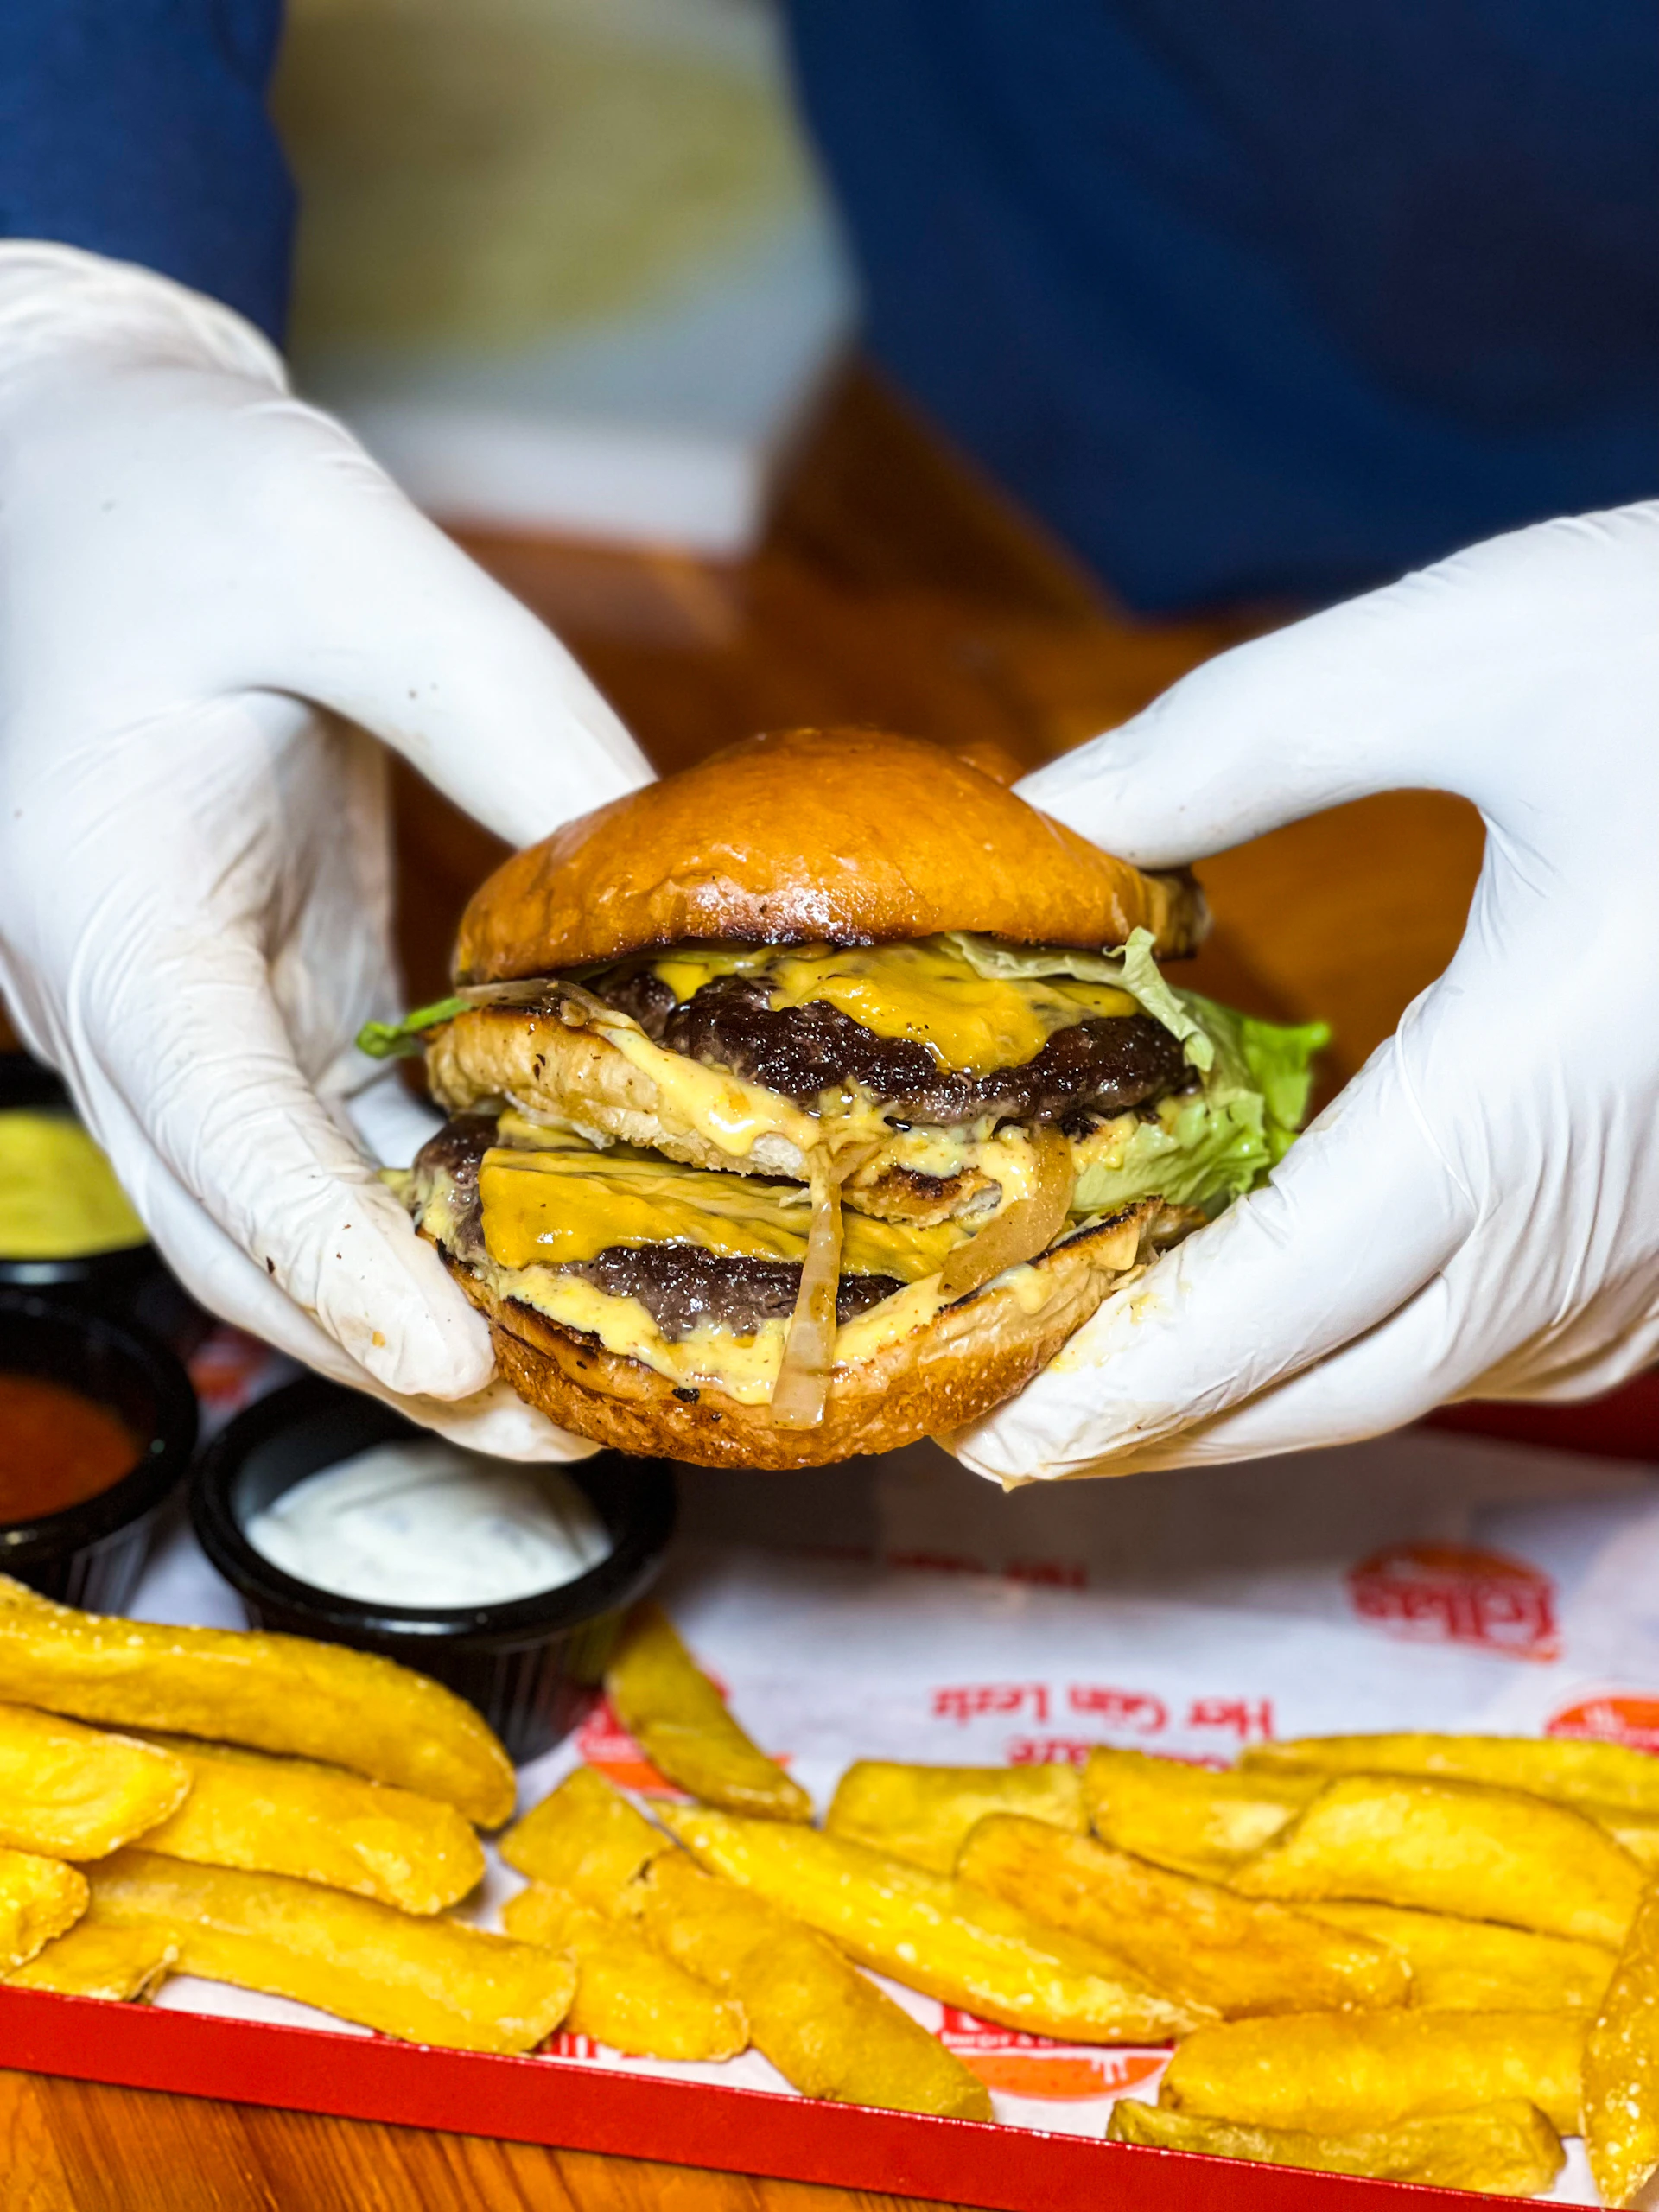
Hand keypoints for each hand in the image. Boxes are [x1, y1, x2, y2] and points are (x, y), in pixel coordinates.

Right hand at [0, 246, 652, 1453]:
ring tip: (580, 1374)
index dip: (334, 1262)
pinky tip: (536, 1238)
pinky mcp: (241, 991)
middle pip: (233, 1235)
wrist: (61, 459)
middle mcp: (118, 996)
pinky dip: (418, 1208)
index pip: (217, 1129)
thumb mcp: (346, 554)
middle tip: (568, 1426)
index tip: (457, 1365)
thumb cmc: (174, 489)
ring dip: (410, 1305)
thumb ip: (508, 714)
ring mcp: (173, 1010)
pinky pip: (319, 1141)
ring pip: (274, 1215)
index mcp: (108, 904)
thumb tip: (664, 872)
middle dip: (386, 1350)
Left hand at [953, 503, 1658, 1481]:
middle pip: (1356, 1382)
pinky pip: (1543, 1336)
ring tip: (1144, 1384)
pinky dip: (1406, 1350)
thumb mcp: (1472, 646)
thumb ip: (1234, 741)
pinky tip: (1341, 1314)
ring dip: (1287, 1400)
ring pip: (1451, 1376)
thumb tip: (1041, 816)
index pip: (1288, 1291)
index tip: (1004, 1425)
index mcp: (1534, 1080)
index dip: (1134, 1374)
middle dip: (1183, 1425)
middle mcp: (1608, 1192)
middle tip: (1026, 1431)